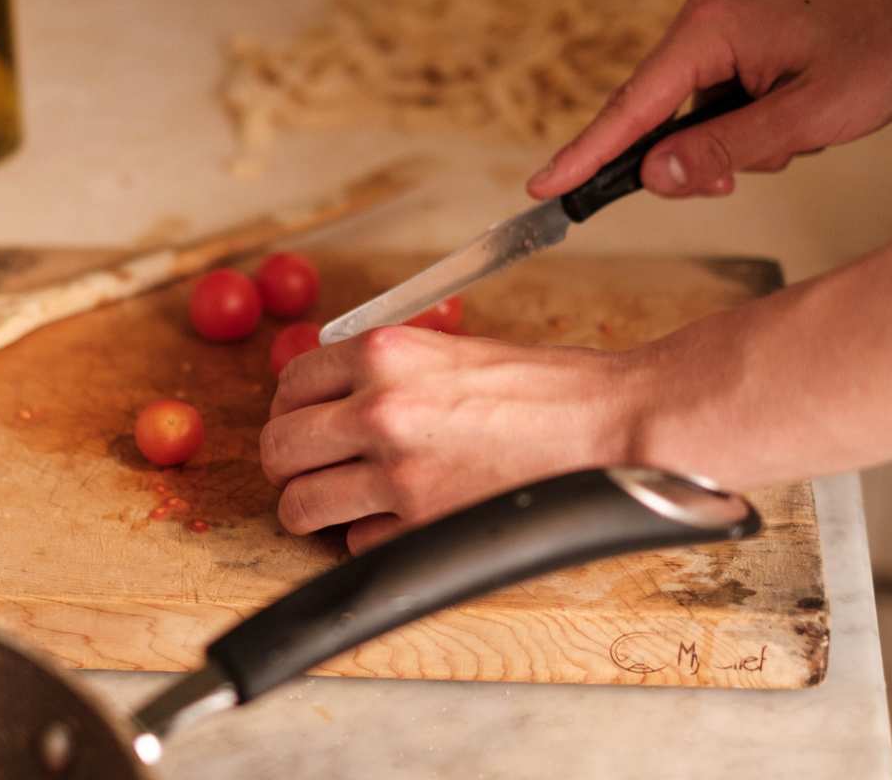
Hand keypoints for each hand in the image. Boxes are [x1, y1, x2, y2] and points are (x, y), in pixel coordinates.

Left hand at [260, 327, 640, 553]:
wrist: (611, 427)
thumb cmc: (550, 388)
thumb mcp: (455, 349)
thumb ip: (388, 369)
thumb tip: (337, 393)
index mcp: (385, 354)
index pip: (291, 382)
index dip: (290, 406)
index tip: (301, 419)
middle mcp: (379, 411)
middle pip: (279, 447)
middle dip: (287, 462)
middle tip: (307, 467)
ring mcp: (397, 475)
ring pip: (300, 505)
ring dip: (311, 508)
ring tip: (334, 504)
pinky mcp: (421, 527)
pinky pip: (358, 543)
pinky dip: (371, 537)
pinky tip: (400, 520)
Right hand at [527, 0, 891, 198]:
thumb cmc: (878, 44)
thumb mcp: (806, 114)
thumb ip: (723, 149)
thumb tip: (652, 178)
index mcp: (706, 36)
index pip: (627, 110)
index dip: (583, 156)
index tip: (542, 189)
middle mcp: (700, 32)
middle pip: (651, 122)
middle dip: (685, 163)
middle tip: (728, 182)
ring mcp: (714, 41)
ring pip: (685, 125)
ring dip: (727, 150)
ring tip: (787, 140)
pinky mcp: (732, 54)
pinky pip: (710, 112)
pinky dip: (740, 134)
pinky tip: (785, 128)